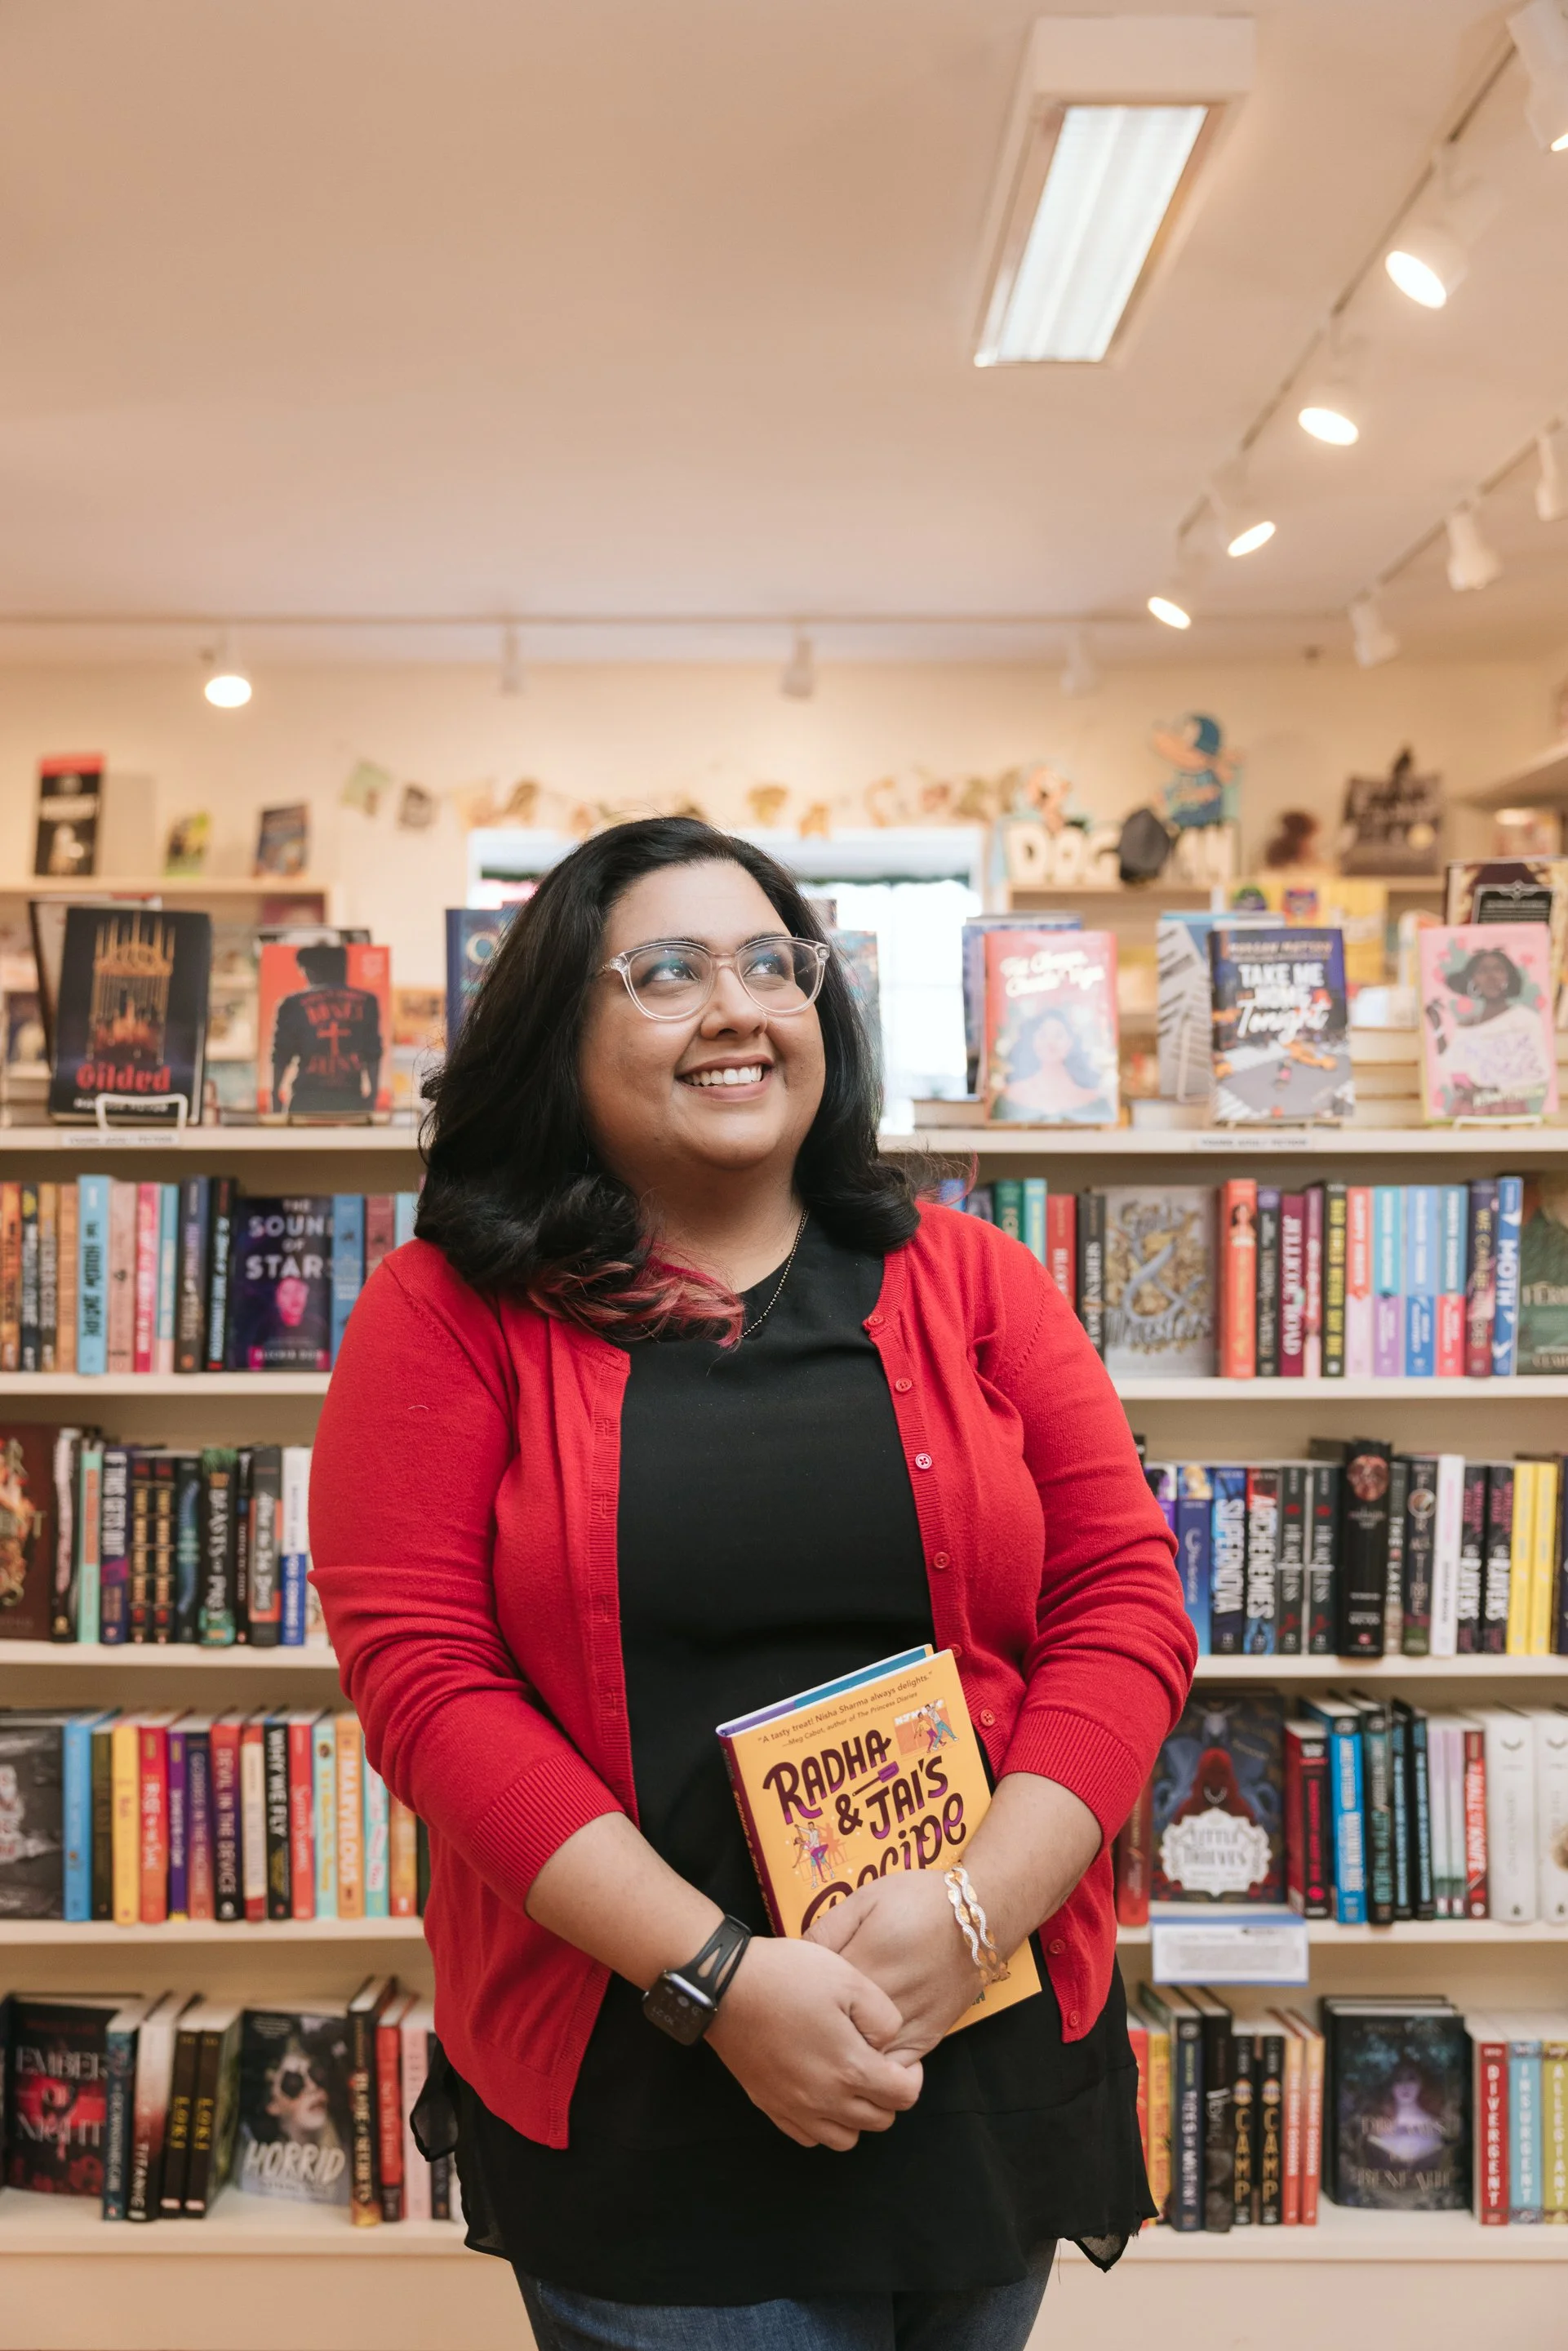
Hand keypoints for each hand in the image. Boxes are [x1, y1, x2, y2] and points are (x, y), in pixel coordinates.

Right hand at [706, 1935, 923, 2151]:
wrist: (726, 1987)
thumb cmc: (788, 1977)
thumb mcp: (849, 1978)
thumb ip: (883, 2017)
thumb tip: (886, 2045)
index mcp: (850, 2068)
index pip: (903, 2097)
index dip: (911, 2077)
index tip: (898, 2056)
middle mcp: (825, 2100)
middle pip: (878, 2121)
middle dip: (887, 2096)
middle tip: (875, 2064)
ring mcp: (794, 2108)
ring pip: (845, 2139)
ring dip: (856, 2116)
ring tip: (848, 2080)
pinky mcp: (770, 2107)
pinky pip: (808, 2137)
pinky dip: (822, 2123)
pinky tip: (818, 2091)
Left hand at [805, 1872, 979, 2061]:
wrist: (979, 1916)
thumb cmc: (918, 1900)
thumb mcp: (866, 1898)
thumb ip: (828, 1928)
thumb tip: (794, 1956)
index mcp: (862, 1965)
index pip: (813, 1996)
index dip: (795, 1997)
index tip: (786, 1994)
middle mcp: (884, 2003)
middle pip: (835, 2034)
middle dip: (811, 2032)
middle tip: (798, 2023)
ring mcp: (908, 2025)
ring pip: (864, 2059)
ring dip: (842, 2056)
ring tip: (824, 2045)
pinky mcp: (929, 2038)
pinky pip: (896, 2069)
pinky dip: (876, 2069)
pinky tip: (862, 2057)